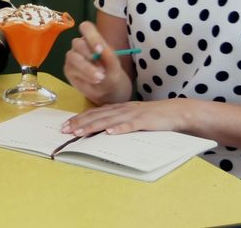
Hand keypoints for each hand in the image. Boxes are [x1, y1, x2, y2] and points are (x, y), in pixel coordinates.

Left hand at [60, 99, 196, 136]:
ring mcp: (132, 114)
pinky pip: (130, 125)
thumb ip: (116, 120)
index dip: (79, 119)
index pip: (94, 113)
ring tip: (79, 132)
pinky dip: (119, 129)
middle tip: (65, 130)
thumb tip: (100, 129)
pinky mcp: (144, 121)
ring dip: (93, 126)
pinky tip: (110, 133)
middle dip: (80, 123)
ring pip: (109, 120)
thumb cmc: (151, 116)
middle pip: (97, 116)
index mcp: (117, 108)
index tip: (65, 126)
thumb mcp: (130, 116)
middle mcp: (121, 109)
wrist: (175, 112)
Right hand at [63, 21, 130, 104]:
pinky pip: (71, 68)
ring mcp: (72, 57)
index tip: (100, 49)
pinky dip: (84, 75)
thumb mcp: (116, 66)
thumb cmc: (112, 74)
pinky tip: (93, 81)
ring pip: (73, 56)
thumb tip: (100, 48)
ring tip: (99, 77)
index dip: (91, 36)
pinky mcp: (68, 69)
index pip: (86, 28)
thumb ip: (109, 56)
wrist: (108, 92)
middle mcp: (80, 46)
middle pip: (77, 43)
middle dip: (89, 56)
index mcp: (92, 39)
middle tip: (102, 69)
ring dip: (86, 68)